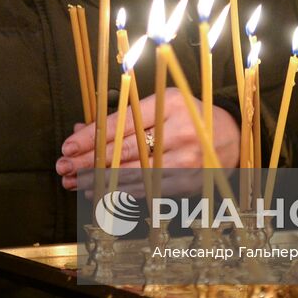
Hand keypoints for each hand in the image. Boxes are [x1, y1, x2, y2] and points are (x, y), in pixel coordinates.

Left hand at [56, 90, 238, 189]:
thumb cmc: (189, 116)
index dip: (91, 137)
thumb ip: (123, 116)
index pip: (121, 123)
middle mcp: (179, 130)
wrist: (232, 136)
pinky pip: (149, 189)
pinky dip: (123, 193)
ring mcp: (186, 158)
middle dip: (89, 161)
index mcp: (169, 103)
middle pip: (124, 150)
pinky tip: (104, 193)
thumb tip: (81, 128)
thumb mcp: (161, 104)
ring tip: (77, 183)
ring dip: (101, 181)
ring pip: (134, 174)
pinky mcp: (189, 181)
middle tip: (64, 169)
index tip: (67, 147)